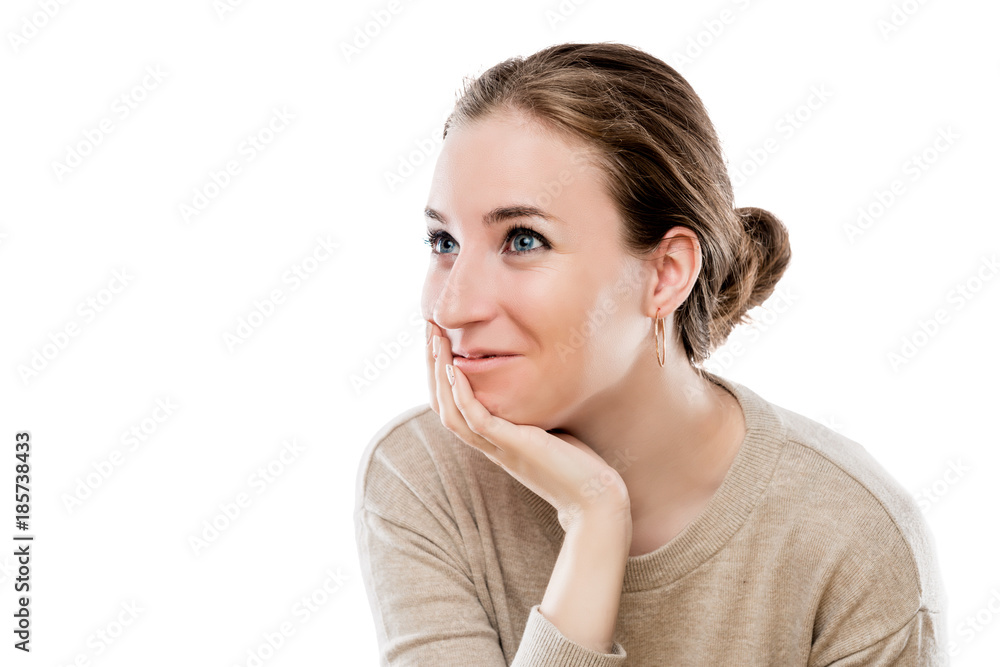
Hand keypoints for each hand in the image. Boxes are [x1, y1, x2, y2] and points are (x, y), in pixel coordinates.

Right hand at [425, 322, 631, 530]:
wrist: (593, 499)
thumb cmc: (576, 463)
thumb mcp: (545, 427)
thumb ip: (527, 409)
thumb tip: (531, 377)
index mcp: (491, 439)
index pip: (451, 404)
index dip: (440, 373)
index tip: (439, 338)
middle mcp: (487, 444)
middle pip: (442, 404)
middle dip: (432, 365)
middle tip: (428, 328)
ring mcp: (497, 447)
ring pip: (450, 412)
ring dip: (439, 374)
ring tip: (435, 340)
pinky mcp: (512, 446)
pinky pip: (475, 419)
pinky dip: (461, 393)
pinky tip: (456, 368)